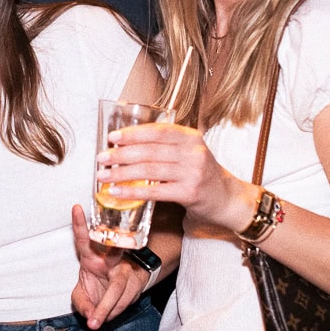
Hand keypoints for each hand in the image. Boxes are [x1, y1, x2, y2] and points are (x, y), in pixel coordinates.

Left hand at [69, 205, 146, 328]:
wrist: (122, 291)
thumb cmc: (97, 286)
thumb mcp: (82, 294)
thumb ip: (81, 303)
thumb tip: (89, 314)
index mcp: (92, 255)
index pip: (84, 238)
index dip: (80, 223)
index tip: (76, 207)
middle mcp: (112, 259)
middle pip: (114, 256)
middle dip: (115, 251)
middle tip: (113, 246)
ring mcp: (126, 270)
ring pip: (119, 288)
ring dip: (107, 308)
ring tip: (95, 322)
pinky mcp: (136, 283)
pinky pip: (126, 300)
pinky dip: (115, 312)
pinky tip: (108, 316)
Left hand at [96, 122, 252, 232]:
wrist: (227, 199)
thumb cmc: (202, 174)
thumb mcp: (189, 152)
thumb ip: (166, 146)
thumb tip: (125, 145)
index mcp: (190, 137)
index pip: (157, 131)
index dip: (133, 134)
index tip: (113, 138)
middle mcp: (193, 152)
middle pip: (149, 151)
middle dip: (121, 154)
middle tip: (102, 158)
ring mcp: (192, 173)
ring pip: (149, 170)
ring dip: (122, 173)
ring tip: (103, 176)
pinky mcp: (190, 193)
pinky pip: (155, 191)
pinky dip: (133, 192)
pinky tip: (117, 192)